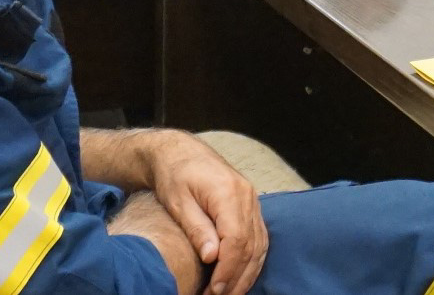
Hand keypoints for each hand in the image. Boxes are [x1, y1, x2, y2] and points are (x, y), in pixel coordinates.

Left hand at [142, 133, 267, 294]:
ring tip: (229, 294)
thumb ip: (197, 228)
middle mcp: (247, 196)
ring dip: (246, 273)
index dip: (227, 269)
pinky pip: (259, 238)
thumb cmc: (174, 175)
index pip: (236, 239)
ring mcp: (252, 200)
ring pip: (259, 244)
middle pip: (251, 245)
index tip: (214, 290)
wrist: (180, 152)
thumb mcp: (178, 202)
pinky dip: (252, 260)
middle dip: (236, 277)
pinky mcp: (251, 206)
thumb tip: (212, 257)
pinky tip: (241, 277)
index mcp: (228, 192)